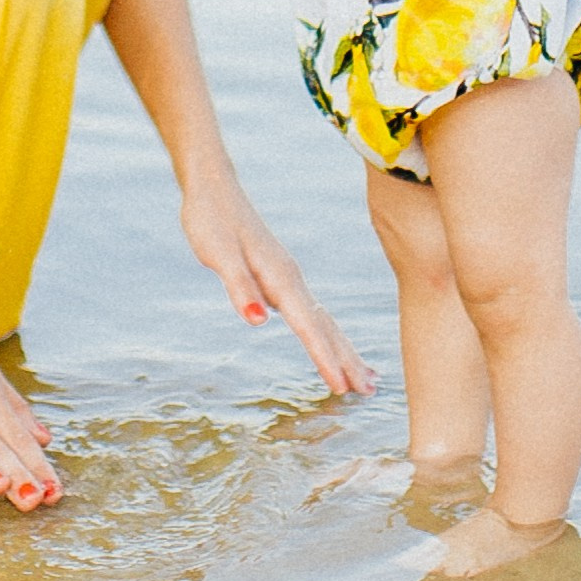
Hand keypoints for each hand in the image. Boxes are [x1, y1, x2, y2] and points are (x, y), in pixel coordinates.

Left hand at [180, 171, 376, 396]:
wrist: (213, 188)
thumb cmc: (211, 220)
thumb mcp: (218, 255)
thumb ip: (239, 287)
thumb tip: (258, 321)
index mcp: (279, 277)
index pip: (307, 325)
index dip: (324, 357)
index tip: (342, 386)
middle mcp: (291, 278)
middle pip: (326, 325)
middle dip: (347, 359)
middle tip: (369, 392)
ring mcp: (288, 277)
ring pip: (323, 319)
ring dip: (344, 348)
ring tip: (366, 377)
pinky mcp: (281, 276)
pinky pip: (312, 311)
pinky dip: (328, 332)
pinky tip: (330, 341)